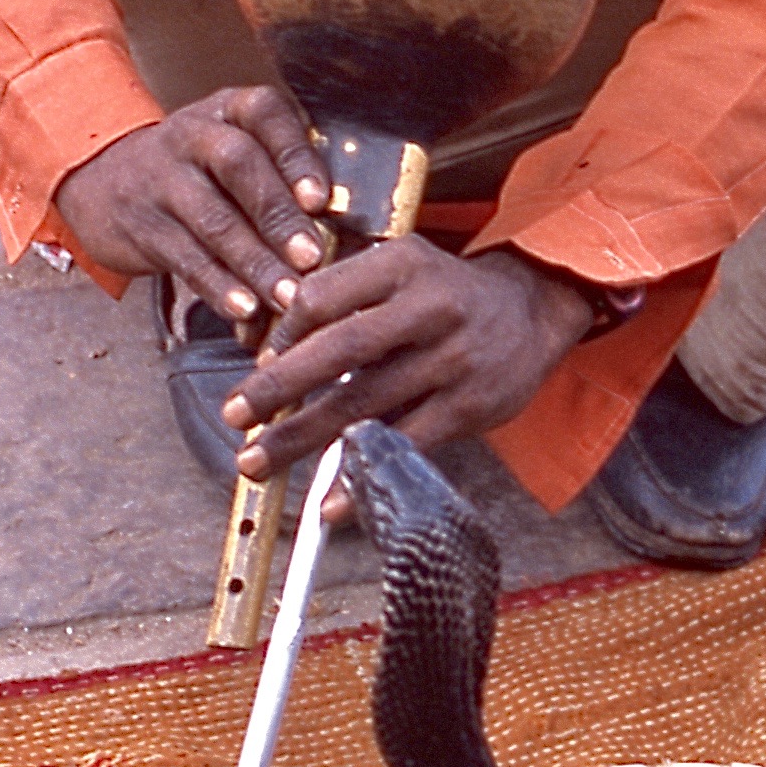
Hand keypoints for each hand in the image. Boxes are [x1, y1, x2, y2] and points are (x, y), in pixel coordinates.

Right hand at [56, 85, 331, 321]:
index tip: (320, 199)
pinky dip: (218, 286)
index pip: (265, 114)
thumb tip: (342, 227)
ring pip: (212, 219)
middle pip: (237, 166)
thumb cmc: (197, 170)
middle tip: (310, 257)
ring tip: (286, 296)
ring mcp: (162, 179)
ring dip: (254, 262)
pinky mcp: (143, 225)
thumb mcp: (231, 146)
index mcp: (228, 110)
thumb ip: (279, 173)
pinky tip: (244, 309)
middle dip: (277, 214)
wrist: (101, 178)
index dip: (294, 155)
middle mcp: (192, 135)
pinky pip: (185, 257)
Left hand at [226, 242, 592, 501]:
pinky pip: (406, 447)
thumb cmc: (444, 290)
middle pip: (340, 351)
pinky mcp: (469, 406)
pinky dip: (363, 478)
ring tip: (257, 460)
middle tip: (234, 414)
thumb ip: (342, 295)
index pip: (322, 298)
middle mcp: (429, 308)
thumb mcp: (399, 265)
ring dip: (303, 437)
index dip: (282, 335)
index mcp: (401, 264)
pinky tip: (329, 502)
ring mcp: (452, 360)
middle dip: (278, 388)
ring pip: (365, 405)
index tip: (257, 364)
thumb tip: (270, 351)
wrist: (531, 308)